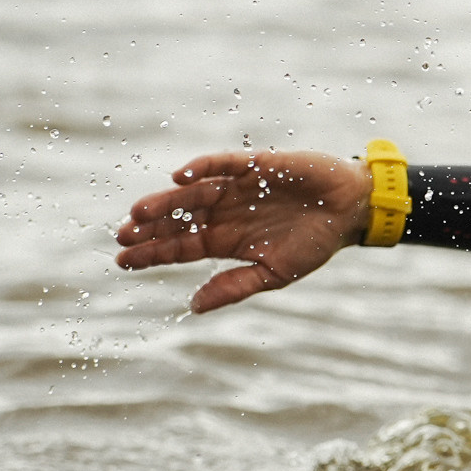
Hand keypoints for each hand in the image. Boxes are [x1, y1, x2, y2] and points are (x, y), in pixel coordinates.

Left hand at [114, 149, 371, 312]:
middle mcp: (225, 212)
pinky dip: (201, 168)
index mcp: (226, 241)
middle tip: (120, 237)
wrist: (350, 212)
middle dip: (149, 229)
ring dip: (165, 202)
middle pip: (177, 220)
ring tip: (138, 213)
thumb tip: (193, 306)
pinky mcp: (254, 165)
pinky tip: (179, 177)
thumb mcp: (274, 274)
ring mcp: (237, 187)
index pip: (180, 247)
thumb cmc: (314, 244)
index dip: (151, 254)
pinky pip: (222, 164)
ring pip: (191, 194)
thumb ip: (234, 287)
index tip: (121, 262)